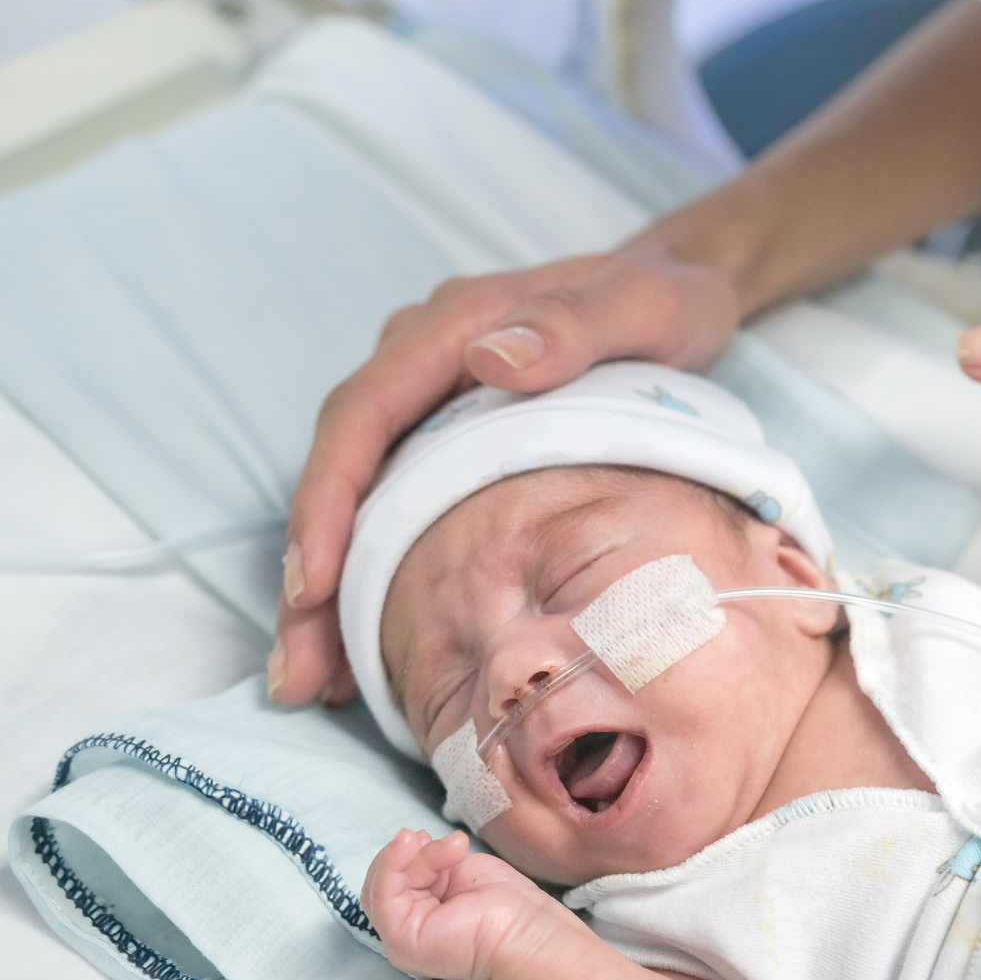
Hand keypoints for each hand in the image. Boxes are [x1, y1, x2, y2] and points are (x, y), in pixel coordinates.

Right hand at [272, 247, 742, 705]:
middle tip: (300, 672)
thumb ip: (576, 322)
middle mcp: (423, 364)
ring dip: (333, 593)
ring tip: (316, 683)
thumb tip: (489, 359)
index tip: (315, 583)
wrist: (680, 296)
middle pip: (342, 471)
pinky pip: (399, 511)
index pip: (363, 414)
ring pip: (360, 501)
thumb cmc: (663, 302)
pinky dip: (378, 578)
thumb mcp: (640, 305)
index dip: (329, 501)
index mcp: (451, 327)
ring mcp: (432, 406)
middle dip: (312, 576)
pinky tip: (373, 653)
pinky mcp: (450, 443)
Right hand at [362, 828, 564, 979]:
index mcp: (420, 917)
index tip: (425, 836)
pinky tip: (413, 845)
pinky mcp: (401, 941)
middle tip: (427, 838)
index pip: (390, 884)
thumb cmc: (502, 900)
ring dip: (409, 858)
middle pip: (380, 884)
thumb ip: (427, 861)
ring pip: (381, 887)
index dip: (400, 857)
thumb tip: (409, 841)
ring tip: (444, 849)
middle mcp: (406, 931)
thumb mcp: (456, 868)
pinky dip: (394, 865)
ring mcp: (400, 940)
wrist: (522, 927)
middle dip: (401, 855)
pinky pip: (382, 896)